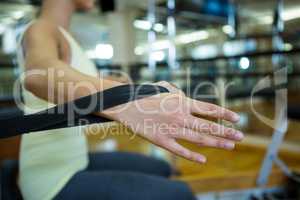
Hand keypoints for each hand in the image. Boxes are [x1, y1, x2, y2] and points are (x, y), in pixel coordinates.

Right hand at [102, 82, 242, 162]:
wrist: (125, 104)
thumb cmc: (145, 94)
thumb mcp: (164, 88)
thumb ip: (179, 92)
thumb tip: (187, 96)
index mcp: (182, 102)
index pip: (210, 109)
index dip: (225, 113)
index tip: (237, 119)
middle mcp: (180, 116)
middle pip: (208, 126)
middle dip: (227, 132)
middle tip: (241, 136)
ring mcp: (172, 129)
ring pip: (199, 139)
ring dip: (216, 143)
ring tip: (230, 146)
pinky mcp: (161, 140)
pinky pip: (180, 150)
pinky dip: (192, 155)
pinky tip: (203, 160)